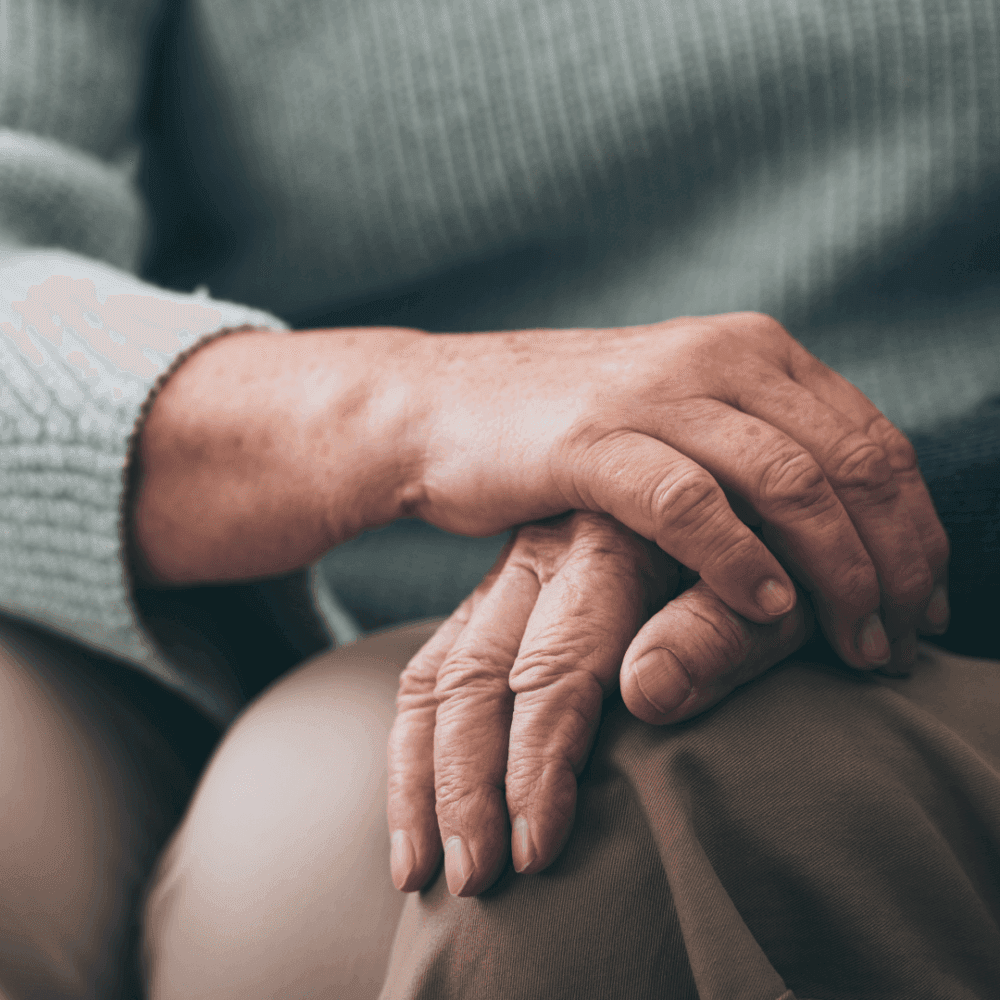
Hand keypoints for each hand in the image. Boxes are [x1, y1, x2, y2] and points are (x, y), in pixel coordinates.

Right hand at [387, 512, 812, 896]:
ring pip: (436, 676)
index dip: (538, 766)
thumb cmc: (773, 568)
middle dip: (465, 786)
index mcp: (608, 545)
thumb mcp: (770, 597)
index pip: (556, 672)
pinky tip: (411, 804)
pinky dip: (412, 741)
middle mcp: (541, 554)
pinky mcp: (493, 598)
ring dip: (422, 776)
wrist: (742, 508)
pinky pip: (429, 668)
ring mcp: (507, 574)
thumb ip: (715, 635)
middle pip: (476, 678)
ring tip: (420, 869)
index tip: (536, 851)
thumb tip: (644, 693)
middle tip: (473, 881)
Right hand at [406, 313, 948, 670]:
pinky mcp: (591, 440)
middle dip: (895, 559)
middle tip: (904, 637)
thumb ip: (751, 448)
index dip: (916, 525)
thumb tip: (840, 524)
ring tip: (854, 641)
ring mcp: (653, 394)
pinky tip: (768, 610)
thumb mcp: (674, 421)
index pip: (871, 438)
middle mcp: (716, 357)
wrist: (438, 407)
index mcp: (749, 350)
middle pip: (850, 461)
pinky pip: (691, 503)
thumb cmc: (562, 432)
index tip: (925, 599)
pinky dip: (741, 561)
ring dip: (837, 571)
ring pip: (789, 482)